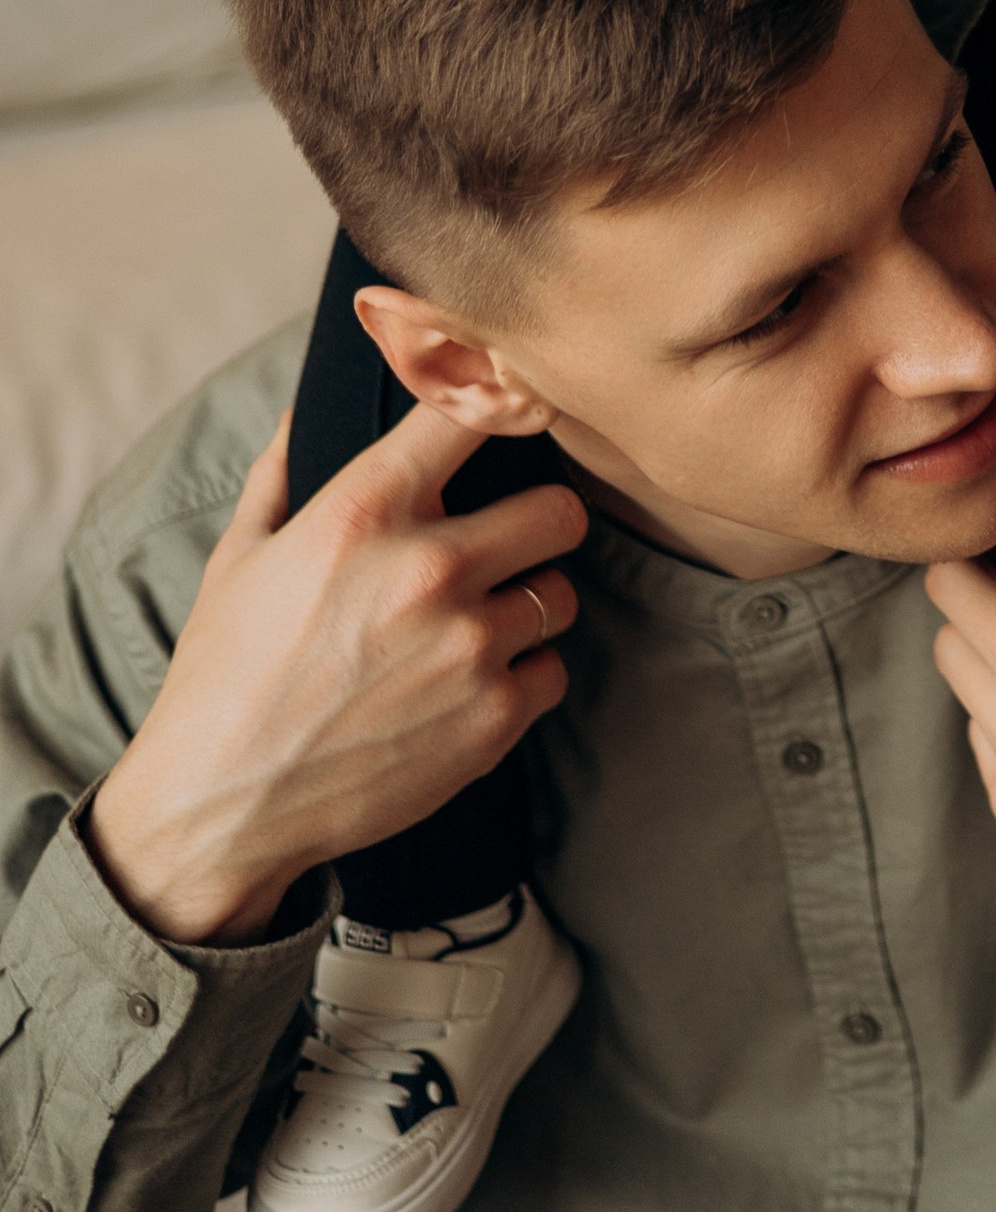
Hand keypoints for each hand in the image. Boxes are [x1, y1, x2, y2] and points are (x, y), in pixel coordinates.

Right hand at [85, 408, 584, 950]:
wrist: (218, 806)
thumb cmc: (224, 675)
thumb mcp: (241, 557)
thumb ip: (284, 471)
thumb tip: (309, 405)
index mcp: (363, 512)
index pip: (472, 415)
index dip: (499, 407)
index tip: (509, 416)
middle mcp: (427, 570)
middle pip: (561, 511)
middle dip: (540, 524)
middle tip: (512, 544)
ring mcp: (468, 647)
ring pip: (560, 595)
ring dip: (527, 607)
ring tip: (476, 626)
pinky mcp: (492, 718)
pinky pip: (552, 672)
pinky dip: (522, 678)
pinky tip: (470, 686)